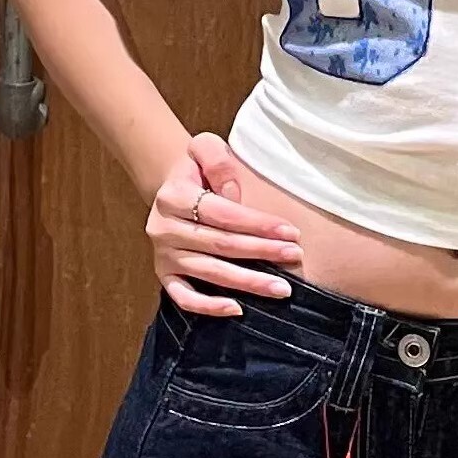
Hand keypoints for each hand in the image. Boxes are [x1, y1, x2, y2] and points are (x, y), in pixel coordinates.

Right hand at [145, 131, 302, 317]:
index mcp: (173, 195)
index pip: (222, 213)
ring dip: (248, 282)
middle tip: (294, 256)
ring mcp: (163, 254)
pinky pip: (183, 297)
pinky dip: (208, 307)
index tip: (291, 231)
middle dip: (262, 251)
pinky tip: (236, 309)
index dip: (258, 223)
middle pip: (220, 245)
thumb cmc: (198, 169)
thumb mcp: (205, 148)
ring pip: (209, 273)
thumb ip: (219, 161)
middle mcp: (164, 228)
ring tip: (281, 288)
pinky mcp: (164, 274)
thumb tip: (233, 196)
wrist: (174, 186)